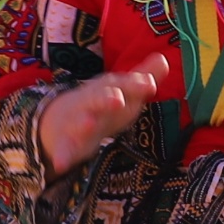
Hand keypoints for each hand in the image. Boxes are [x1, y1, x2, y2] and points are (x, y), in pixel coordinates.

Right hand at [33, 58, 168, 172]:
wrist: (59, 119)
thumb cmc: (101, 106)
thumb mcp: (122, 93)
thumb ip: (142, 79)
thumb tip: (164, 58)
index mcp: (107, 90)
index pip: (122, 85)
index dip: (136, 84)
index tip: (150, 84)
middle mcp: (91, 103)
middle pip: (99, 98)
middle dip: (107, 98)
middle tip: (118, 100)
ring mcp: (76, 123)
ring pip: (80, 122)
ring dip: (84, 123)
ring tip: (89, 124)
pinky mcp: (66, 144)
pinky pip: (63, 150)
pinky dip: (61, 156)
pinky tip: (60, 164)